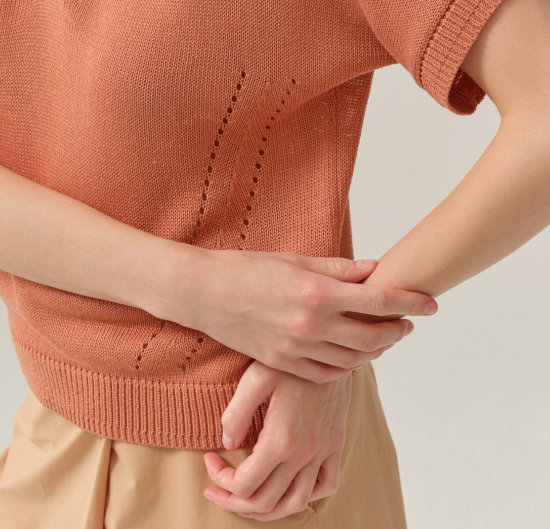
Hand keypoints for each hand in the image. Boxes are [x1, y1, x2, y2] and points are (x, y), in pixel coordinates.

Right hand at [151, 250, 436, 382]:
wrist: (203, 293)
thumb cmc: (247, 268)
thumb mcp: (294, 260)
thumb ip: (337, 269)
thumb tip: (373, 270)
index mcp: (317, 292)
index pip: (379, 301)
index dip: (410, 302)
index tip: (431, 303)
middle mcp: (311, 325)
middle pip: (372, 336)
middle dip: (398, 330)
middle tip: (410, 322)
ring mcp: (296, 349)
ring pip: (353, 359)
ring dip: (375, 349)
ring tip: (384, 336)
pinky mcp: (282, 364)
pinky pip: (326, 373)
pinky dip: (346, 365)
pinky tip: (352, 353)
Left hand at [202, 360, 353, 521]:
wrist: (330, 344)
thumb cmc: (290, 359)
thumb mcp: (255, 377)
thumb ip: (236, 413)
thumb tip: (225, 443)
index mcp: (281, 440)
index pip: (245, 485)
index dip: (221, 481)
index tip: (209, 459)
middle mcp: (304, 453)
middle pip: (265, 501)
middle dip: (233, 502)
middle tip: (215, 487)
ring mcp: (323, 451)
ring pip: (295, 502)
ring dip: (266, 509)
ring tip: (245, 499)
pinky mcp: (336, 443)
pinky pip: (326, 485)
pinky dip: (306, 496)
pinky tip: (288, 486)